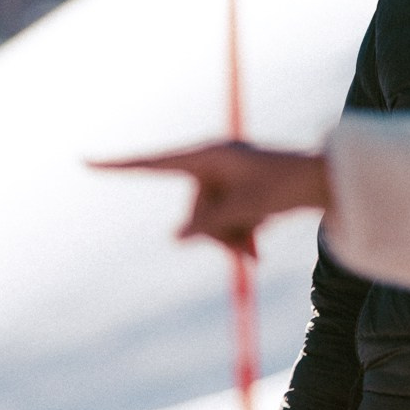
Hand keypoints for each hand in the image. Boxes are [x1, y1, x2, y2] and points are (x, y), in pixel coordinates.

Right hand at [87, 141, 330, 257]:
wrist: (325, 180)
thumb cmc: (284, 186)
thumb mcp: (241, 210)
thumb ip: (206, 224)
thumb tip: (176, 237)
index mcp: (205, 156)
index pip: (150, 164)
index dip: (117, 166)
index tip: (83, 161)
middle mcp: (210, 165)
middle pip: (192, 212)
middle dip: (216, 235)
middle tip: (245, 246)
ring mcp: (225, 180)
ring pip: (211, 223)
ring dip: (232, 241)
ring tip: (258, 249)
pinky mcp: (239, 193)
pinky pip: (226, 223)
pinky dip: (240, 238)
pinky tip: (259, 253)